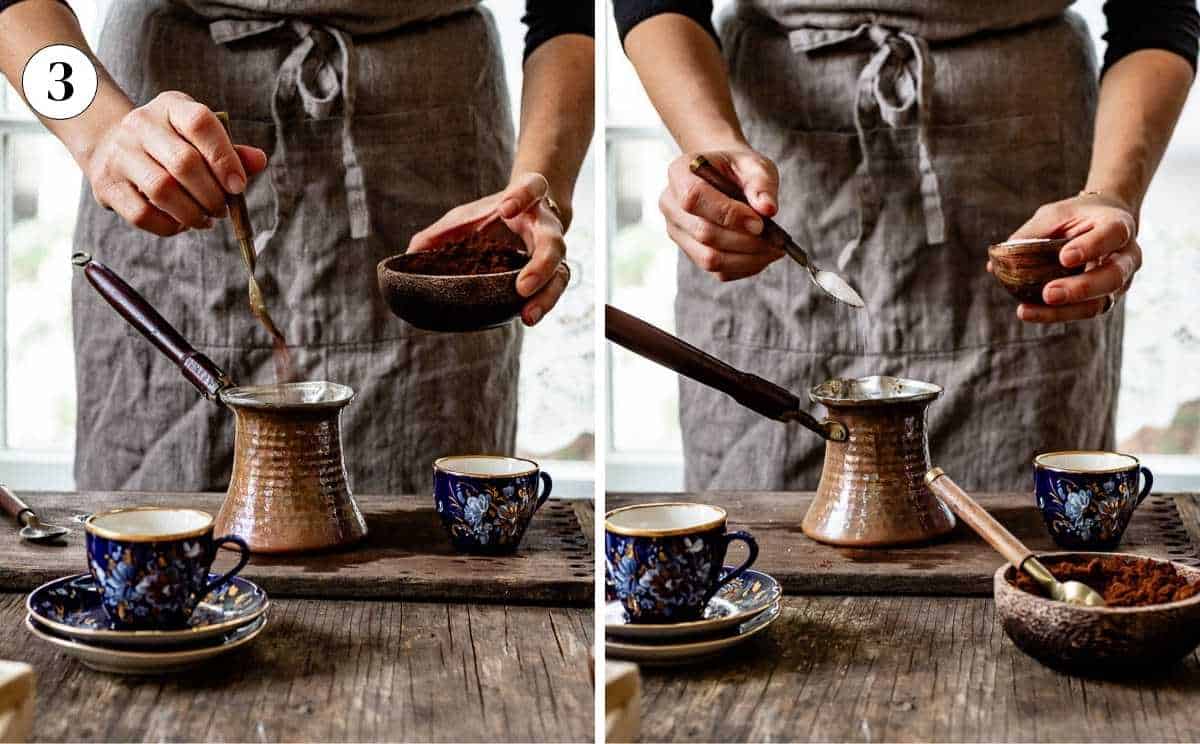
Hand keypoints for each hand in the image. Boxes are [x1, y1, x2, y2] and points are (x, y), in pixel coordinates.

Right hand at [84, 91, 267, 236]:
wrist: (111, 144)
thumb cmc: (171, 144)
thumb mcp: (200, 137)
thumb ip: (231, 150)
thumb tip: (259, 160)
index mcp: (171, 107)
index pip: (200, 123)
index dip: (224, 158)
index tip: (239, 186)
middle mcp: (141, 124)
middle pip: (183, 163)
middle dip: (212, 194)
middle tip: (222, 209)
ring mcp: (119, 153)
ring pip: (162, 190)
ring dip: (193, 213)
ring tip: (206, 219)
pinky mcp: (106, 184)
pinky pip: (142, 214)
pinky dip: (169, 226)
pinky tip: (181, 224)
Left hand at [408, 172, 568, 325]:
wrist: (531, 214)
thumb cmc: (493, 216)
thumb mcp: (466, 217)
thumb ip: (440, 234)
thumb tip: (408, 256)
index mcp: (529, 199)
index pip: (533, 188)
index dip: (521, 197)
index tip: (504, 210)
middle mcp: (548, 225)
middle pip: (554, 243)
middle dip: (540, 266)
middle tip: (521, 286)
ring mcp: (554, 252)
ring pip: (560, 274)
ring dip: (546, 296)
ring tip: (527, 315)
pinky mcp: (554, 273)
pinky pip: (554, 290)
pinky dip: (542, 304)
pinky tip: (526, 317)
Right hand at [661, 148, 783, 281]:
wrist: (724, 176)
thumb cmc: (737, 168)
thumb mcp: (753, 163)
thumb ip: (761, 182)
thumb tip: (768, 209)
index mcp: (680, 173)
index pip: (694, 198)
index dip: (728, 214)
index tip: (759, 222)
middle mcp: (670, 205)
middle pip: (703, 233)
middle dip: (745, 240)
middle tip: (776, 239)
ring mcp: (677, 232)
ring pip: (709, 258)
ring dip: (747, 258)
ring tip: (775, 249)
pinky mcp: (690, 252)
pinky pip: (718, 271)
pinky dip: (745, 267)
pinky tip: (763, 255)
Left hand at [1001, 193, 1141, 322]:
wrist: (1102, 221)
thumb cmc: (1077, 216)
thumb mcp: (1055, 215)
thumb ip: (1031, 234)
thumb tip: (995, 264)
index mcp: (1119, 226)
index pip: (1113, 235)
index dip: (1092, 247)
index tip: (1065, 257)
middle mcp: (1127, 256)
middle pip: (1112, 277)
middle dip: (1080, 288)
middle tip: (1048, 294)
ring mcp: (1120, 281)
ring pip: (1099, 303)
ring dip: (1064, 311)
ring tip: (1027, 311)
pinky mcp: (1105, 298)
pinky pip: (1084, 311)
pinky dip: (1056, 314)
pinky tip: (1029, 311)